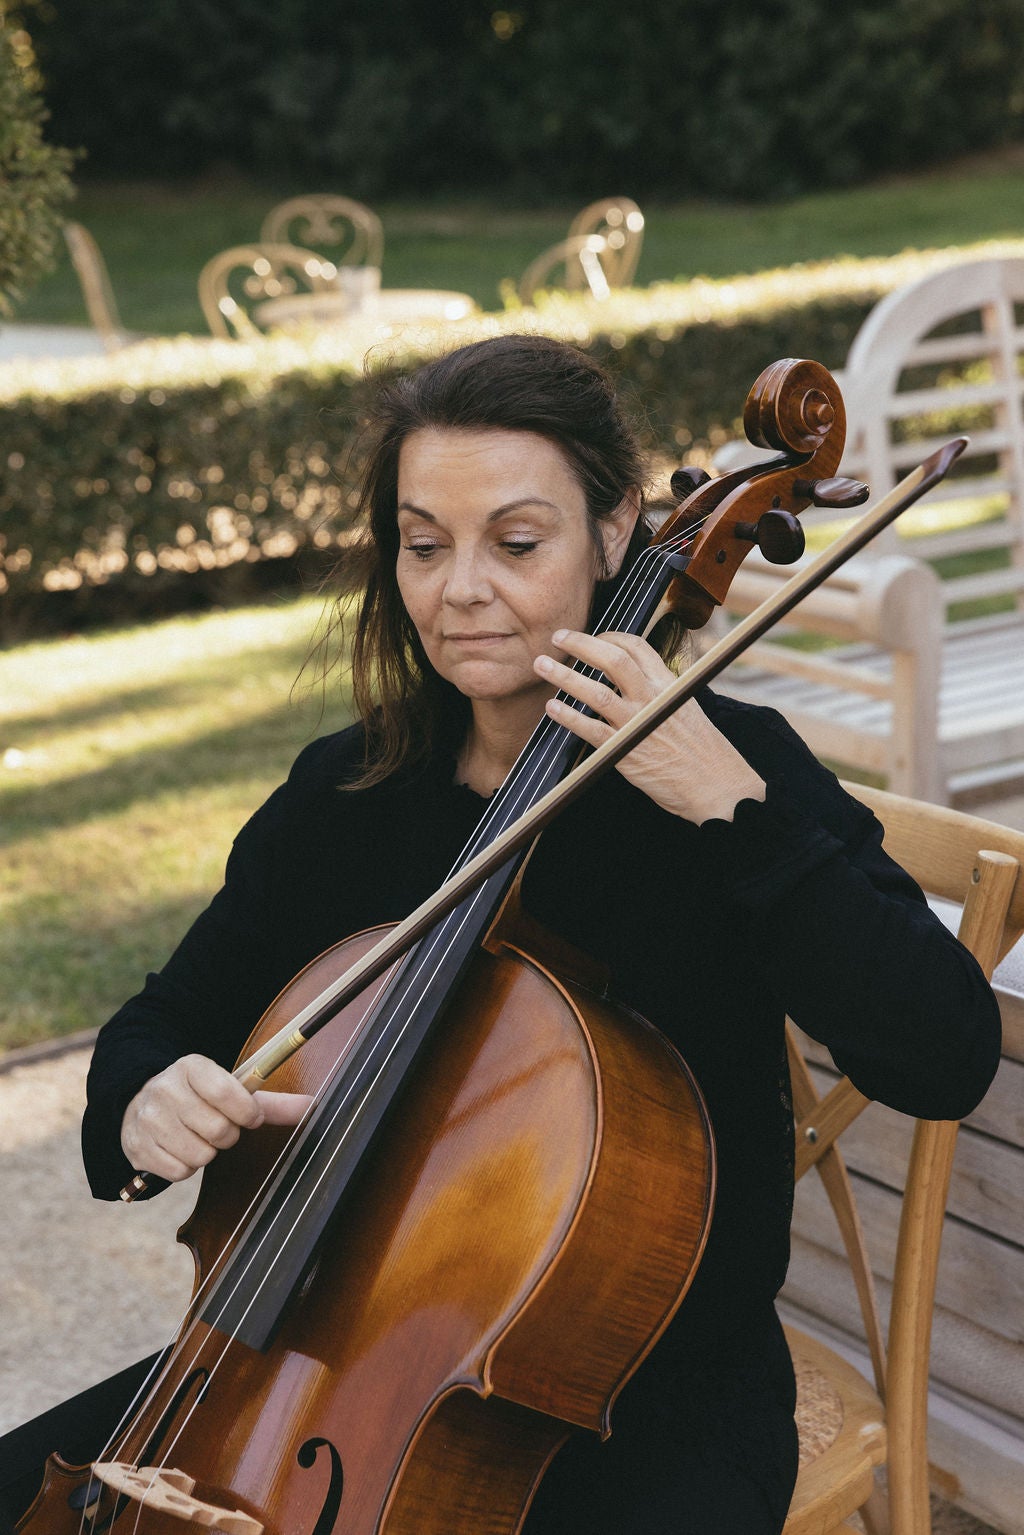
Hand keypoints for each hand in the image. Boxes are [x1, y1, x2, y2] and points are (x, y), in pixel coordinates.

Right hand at [121, 1053, 312, 1182]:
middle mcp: (166, 1089)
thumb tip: (313, 1105)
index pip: (226, 1091)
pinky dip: (187, 1166)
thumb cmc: (198, 1098)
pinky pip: (179, 1172)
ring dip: (208, 1152)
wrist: (139, 1104)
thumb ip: (271, 1102)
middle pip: (218, 1129)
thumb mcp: (230, 1090)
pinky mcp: (137, 1147)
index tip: (251, 1117)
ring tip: (198, 1136)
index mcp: (192, 1067)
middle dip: (228, 1134)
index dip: (246, 1111)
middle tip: (220, 1126)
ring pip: (201, 1154)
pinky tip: (181, 1149)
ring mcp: (148, 1119)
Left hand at [534, 628, 766, 823]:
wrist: (715, 785)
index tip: (591, 636)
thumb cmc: (701, 749)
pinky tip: (552, 708)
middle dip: (581, 644)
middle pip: (613, 659)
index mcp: (668, 684)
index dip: (609, 636)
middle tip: (558, 637)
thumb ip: (660, 690)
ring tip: (542, 665)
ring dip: (564, 676)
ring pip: (595, 691)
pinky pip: (589, 729)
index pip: (636, 647)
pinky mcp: (624, 750)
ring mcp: (637, 723)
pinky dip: (568, 717)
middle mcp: (652, 698)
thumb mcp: (685, 706)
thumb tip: (636, 679)